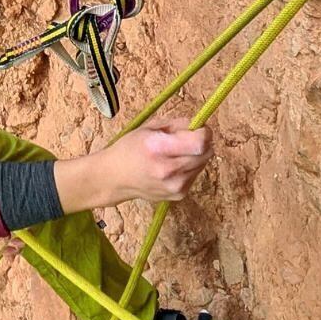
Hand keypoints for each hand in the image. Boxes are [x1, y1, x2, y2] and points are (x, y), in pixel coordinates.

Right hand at [54, 116, 212, 213]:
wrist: (114, 178)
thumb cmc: (129, 149)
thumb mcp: (149, 128)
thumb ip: (177, 124)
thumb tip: (199, 124)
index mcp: (158, 148)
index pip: (199, 142)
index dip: (203, 132)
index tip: (198, 128)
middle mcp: (168, 170)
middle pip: (206, 153)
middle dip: (201, 142)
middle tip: (187, 138)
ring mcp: (175, 185)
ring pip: (203, 163)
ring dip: (195, 155)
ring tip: (175, 153)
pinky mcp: (179, 194)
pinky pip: (196, 174)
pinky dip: (190, 167)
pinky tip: (173, 166)